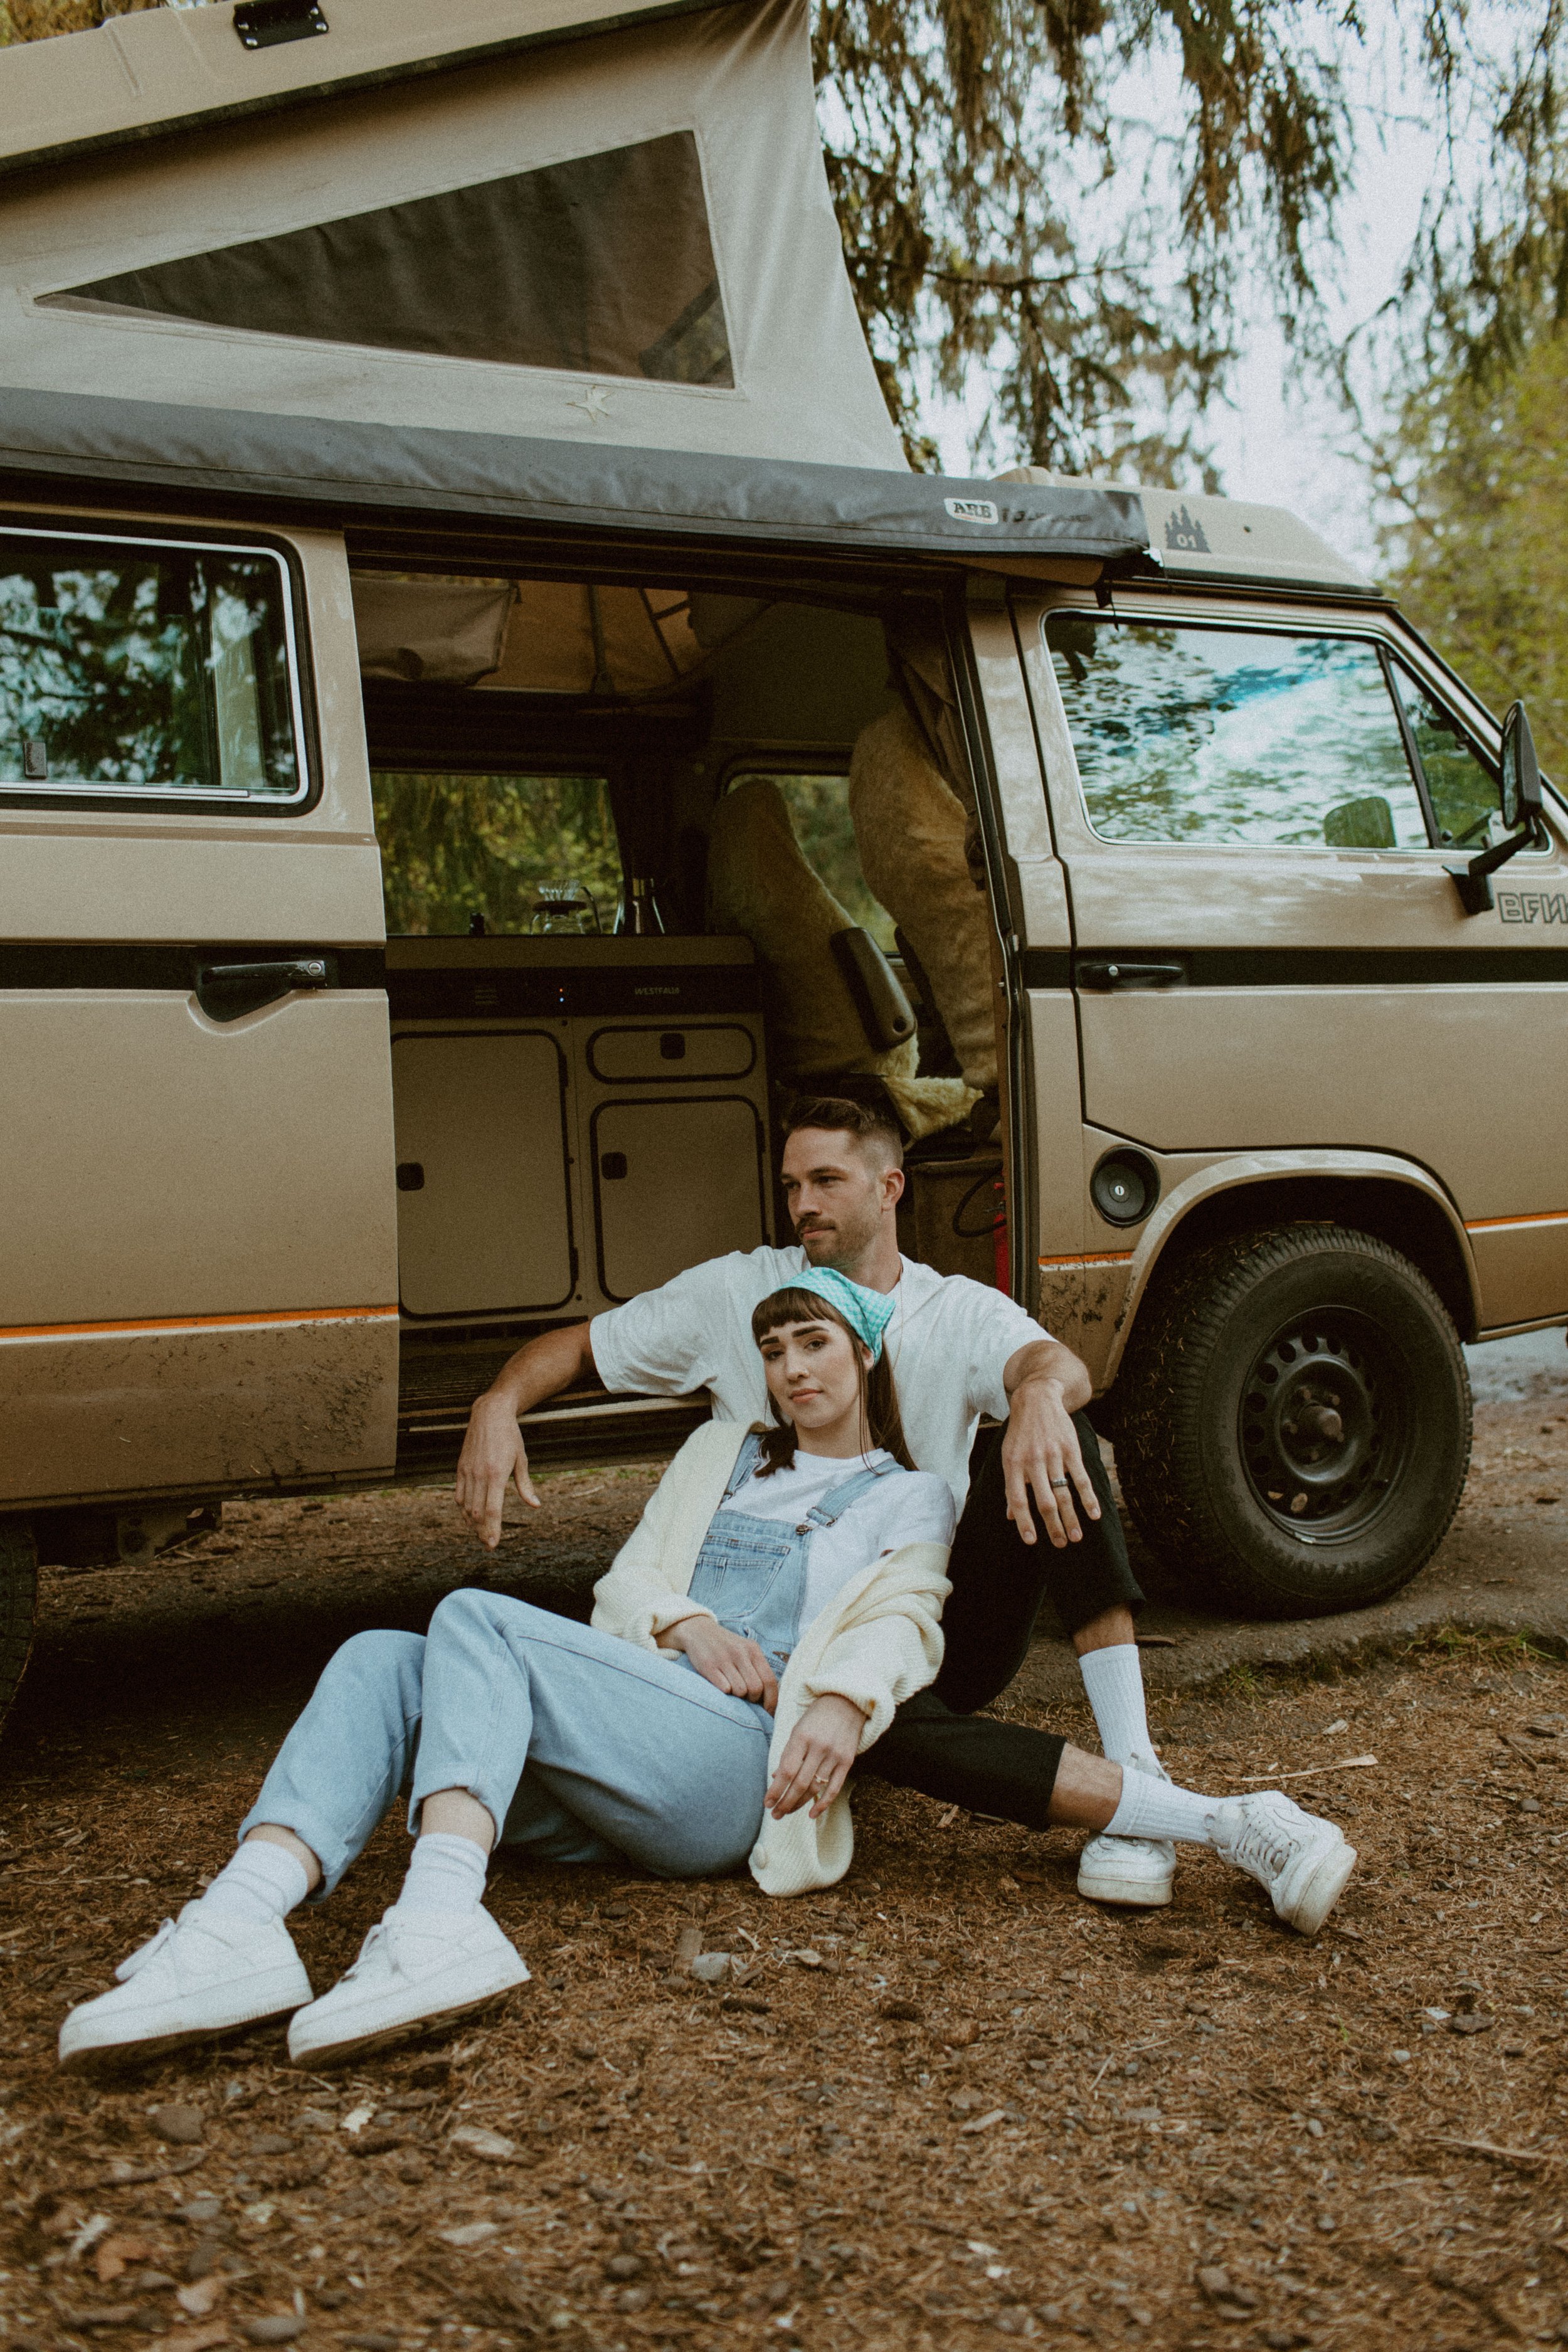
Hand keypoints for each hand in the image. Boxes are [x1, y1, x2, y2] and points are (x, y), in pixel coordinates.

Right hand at [455, 1394, 537, 1549]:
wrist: (489, 1414)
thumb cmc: (510, 1436)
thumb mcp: (521, 1460)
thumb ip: (525, 1485)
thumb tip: (535, 1505)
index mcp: (497, 1474)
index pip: (492, 1510)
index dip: (492, 1529)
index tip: (493, 1544)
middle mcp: (479, 1475)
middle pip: (478, 1513)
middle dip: (482, 1532)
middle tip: (488, 1545)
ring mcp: (468, 1472)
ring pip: (466, 1506)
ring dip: (472, 1524)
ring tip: (479, 1535)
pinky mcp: (460, 1468)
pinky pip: (458, 1495)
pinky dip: (463, 1509)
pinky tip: (469, 1517)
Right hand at [662, 1618, 777, 1711]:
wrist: (699, 1631)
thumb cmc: (726, 1647)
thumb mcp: (746, 1651)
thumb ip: (758, 1669)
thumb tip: (768, 1699)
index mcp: (753, 1650)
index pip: (769, 1680)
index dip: (771, 1700)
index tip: (769, 1712)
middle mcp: (740, 1653)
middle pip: (756, 1688)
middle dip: (753, 1700)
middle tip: (746, 1699)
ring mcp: (724, 1659)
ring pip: (740, 1691)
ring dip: (738, 1697)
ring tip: (733, 1691)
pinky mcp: (708, 1666)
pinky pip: (724, 1689)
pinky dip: (725, 1693)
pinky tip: (722, 1686)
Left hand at [766, 1694, 866, 1819]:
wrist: (846, 1703)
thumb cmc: (816, 1718)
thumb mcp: (797, 1730)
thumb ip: (788, 1754)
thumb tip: (775, 1779)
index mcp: (801, 1737)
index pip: (786, 1771)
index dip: (775, 1790)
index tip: (766, 1803)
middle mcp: (818, 1747)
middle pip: (800, 1783)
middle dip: (785, 1802)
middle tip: (775, 1815)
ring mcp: (834, 1755)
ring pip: (815, 1788)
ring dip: (799, 1804)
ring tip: (787, 1813)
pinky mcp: (847, 1761)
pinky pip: (834, 1788)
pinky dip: (822, 1804)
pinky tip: (811, 1814)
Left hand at [1002, 1374, 1099, 1549]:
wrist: (1037, 1399)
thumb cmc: (1020, 1433)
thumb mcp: (1008, 1456)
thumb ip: (1011, 1486)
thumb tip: (1011, 1516)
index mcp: (1014, 1465)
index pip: (1018, 1499)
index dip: (1024, 1522)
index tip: (1031, 1541)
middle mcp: (1033, 1461)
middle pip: (1044, 1501)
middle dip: (1053, 1526)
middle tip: (1061, 1544)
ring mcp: (1053, 1455)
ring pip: (1064, 1493)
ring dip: (1071, 1518)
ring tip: (1076, 1537)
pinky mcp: (1071, 1449)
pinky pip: (1080, 1478)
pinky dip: (1088, 1498)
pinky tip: (1094, 1513)